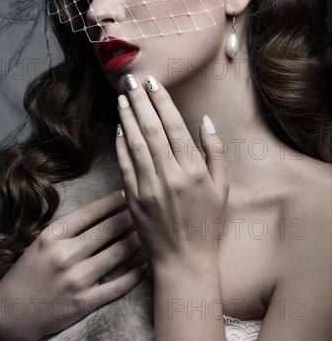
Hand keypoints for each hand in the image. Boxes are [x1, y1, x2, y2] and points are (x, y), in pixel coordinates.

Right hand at [0, 190, 145, 340]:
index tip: (125, 195)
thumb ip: (66, 230)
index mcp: (53, 236)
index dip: (112, 202)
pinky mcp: (85, 301)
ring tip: (147, 233)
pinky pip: (118, 285)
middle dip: (129, 217)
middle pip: (108, 229)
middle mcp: (65, 255)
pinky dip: (135, 274)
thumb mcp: (40, 244)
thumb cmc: (27, 274)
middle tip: (143, 210)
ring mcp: (77, 279)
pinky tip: (144, 264)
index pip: (90, 212)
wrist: (11, 315)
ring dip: (136, 241)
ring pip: (118, 253)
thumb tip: (100, 214)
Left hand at [116, 74, 228, 271]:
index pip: (174, 126)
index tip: (153, 83)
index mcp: (193, 170)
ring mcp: (149, 187)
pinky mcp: (133, 198)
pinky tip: (118, 128)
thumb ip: (215, 151)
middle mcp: (170, 175)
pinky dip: (120, 144)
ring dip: (127, 117)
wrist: (184, 259)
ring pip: (134, 143)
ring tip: (122, 97)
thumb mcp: (221, 187)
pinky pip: (124, 165)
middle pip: (151, 129)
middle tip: (131, 80)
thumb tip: (204, 121)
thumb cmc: (206, 222)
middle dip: (140, 101)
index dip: (161, 101)